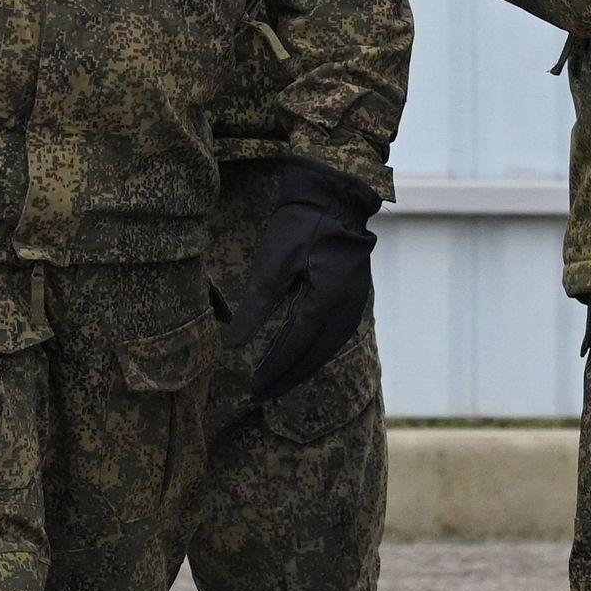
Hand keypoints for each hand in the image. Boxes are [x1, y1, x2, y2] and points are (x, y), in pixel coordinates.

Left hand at [225, 161, 379, 403]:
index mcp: (326, 298)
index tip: (254, 386)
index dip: (274, 368)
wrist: (335, 196)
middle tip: (262, 394)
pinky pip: (337, 334)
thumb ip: (256, 306)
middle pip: (315, 354)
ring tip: (280, 383)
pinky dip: (318, 352)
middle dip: (288, 376)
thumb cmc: (300, 224)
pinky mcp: (356, 295)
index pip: (296, 344)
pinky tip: (304, 357)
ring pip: (329, 348)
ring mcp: (355, 301)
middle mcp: (346, 306)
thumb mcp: (273, 263)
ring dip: (304, 368)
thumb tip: (234, 344)